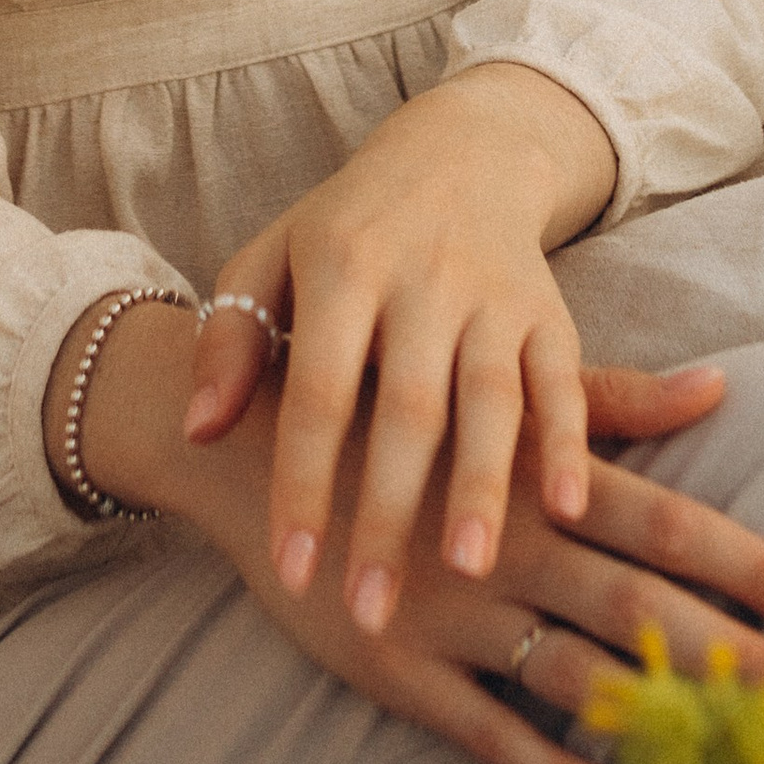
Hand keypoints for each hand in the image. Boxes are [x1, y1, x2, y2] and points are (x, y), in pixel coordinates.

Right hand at [66, 310, 763, 763]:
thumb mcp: (498, 393)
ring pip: (580, 674)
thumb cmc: (394, 411)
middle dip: (741, 657)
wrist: (252, 448)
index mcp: (541, 477)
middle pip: (646, 607)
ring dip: (669, 721)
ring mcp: (456, 614)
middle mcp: (510, 545)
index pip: (672, 523)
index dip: (755, 566)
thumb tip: (720, 384)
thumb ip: (613, 399)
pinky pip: (491, 734)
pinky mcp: (402, 670)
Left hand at [185, 65, 617, 635]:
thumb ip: (229, 341)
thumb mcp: (270, 259)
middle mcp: (421, 277)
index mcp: (340, 265)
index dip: (302, 484)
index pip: (316, 391)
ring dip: (481, 487)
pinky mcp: (549, 308)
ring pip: (490, 398)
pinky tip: (565, 508)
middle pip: (406, 409)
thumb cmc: (344, 228)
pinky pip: (563, 380)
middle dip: (386, 514)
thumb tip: (196, 432)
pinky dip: (568, 441)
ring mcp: (492, 293)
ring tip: (466, 570)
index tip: (291, 572)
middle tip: (369, 611)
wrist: (459, 152)